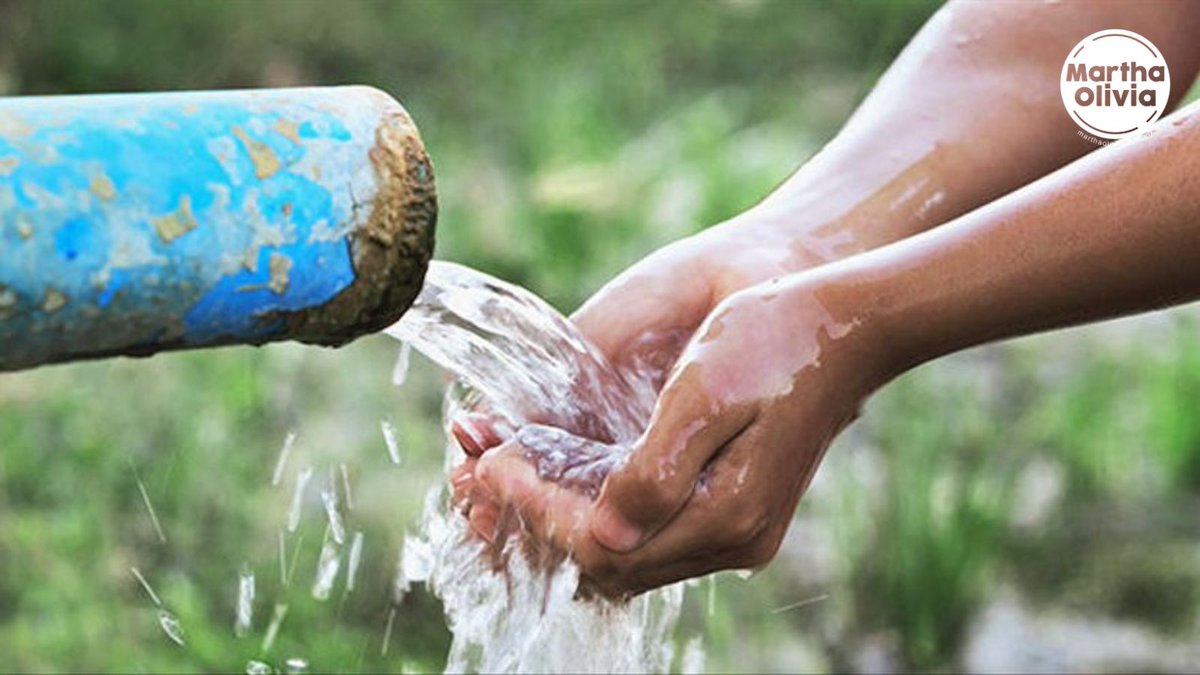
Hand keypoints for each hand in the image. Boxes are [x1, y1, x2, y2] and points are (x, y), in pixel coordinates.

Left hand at [475, 273, 890, 596]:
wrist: (844, 324)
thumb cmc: (773, 340)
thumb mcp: (706, 392)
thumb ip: (655, 470)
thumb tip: (600, 531)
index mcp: (726, 515)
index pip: (603, 545)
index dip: (537, 510)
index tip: (493, 464)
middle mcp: (732, 539)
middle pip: (609, 563)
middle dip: (538, 520)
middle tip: (483, 472)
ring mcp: (736, 530)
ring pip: (625, 552)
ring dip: (562, 518)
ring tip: (510, 472)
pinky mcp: (734, 511)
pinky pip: (649, 531)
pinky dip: (598, 510)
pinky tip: (565, 474)